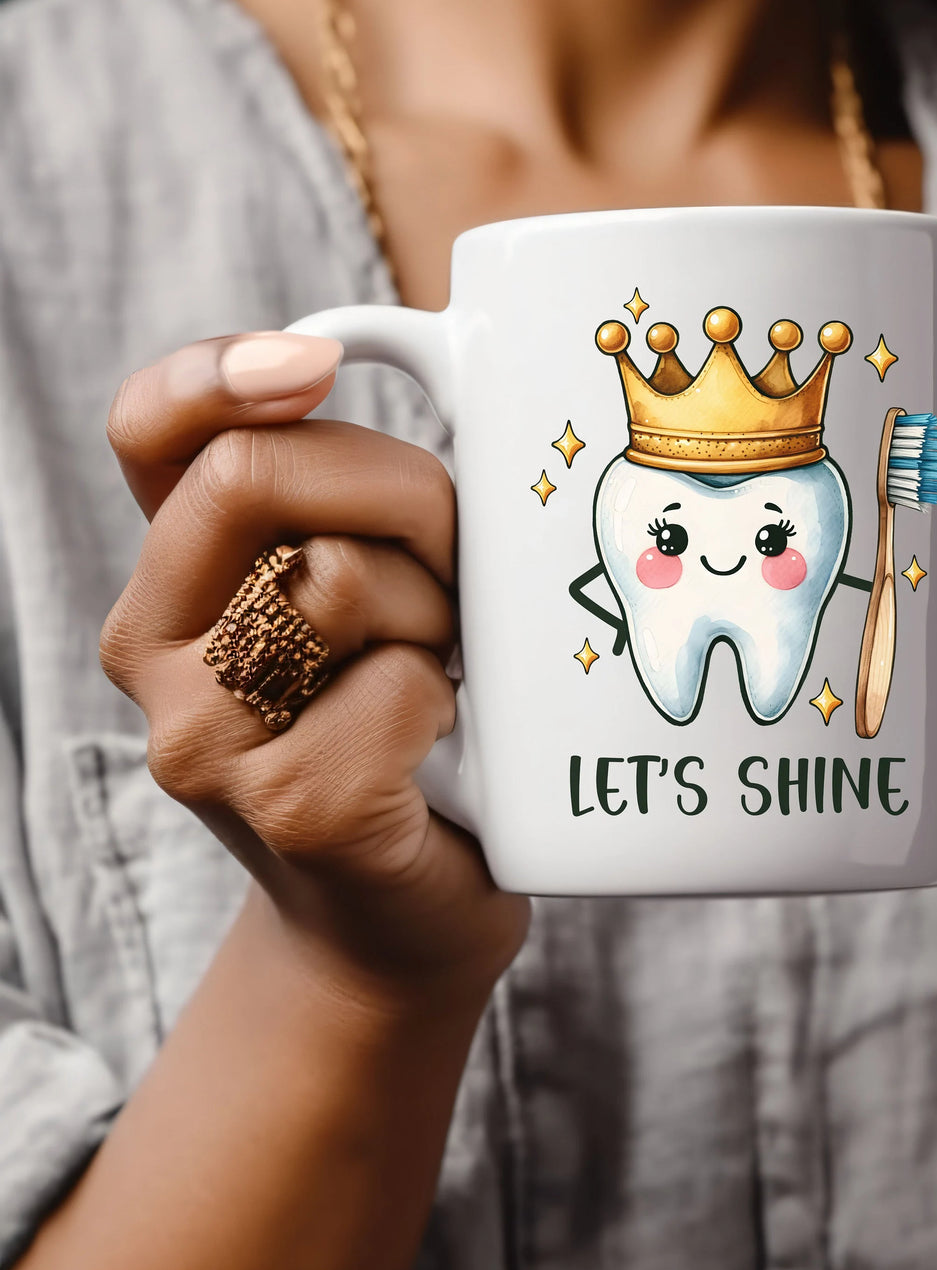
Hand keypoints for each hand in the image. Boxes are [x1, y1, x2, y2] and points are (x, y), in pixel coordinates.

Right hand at [100, 331, 528, 1011]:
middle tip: (454, 563)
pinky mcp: (290, 807)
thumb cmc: (400, 732)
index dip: (220, 370)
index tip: (320, 363)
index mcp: (176, 576)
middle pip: (258, 476)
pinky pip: (398, 684)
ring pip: (339, 577)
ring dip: (436, 609)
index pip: (149, 432)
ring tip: (443, 666)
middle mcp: (156, 649)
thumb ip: (351, 501)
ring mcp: (204, 739)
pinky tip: (441, 746)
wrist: (398, 917)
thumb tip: (407, 351)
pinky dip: (449, 699)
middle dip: (402, 493)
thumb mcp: (365, 599)